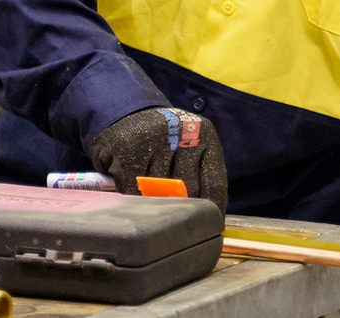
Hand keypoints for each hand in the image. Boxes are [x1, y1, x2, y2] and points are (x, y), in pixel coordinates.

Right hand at [87, 107, 227, 210]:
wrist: (126, 111)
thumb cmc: (163, 141)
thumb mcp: (189, 150)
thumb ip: (198, 178)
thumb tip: (205, 220)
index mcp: (206, 136)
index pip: (214, 183)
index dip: (210, 211)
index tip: (207, 228)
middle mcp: (183, 133)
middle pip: (186, 191)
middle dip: (178, 206)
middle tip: (169, 213)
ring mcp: (154, 139)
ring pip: (158, 192)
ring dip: (150, 199)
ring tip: (145, 191)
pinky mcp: (127, 147)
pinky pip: (132, 189)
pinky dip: (130, 194)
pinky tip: (128, 183)